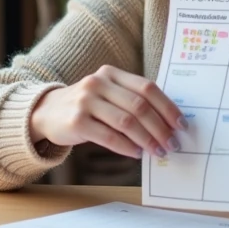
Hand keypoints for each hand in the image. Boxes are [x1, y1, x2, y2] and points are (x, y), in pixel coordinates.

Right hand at [29, 65, 185, 159]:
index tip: (181, 125)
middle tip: (172, 144)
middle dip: (160, 127)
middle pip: (139, 106)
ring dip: (147, 139)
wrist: (46, 112)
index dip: (167, 107)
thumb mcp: (107, 94)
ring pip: (126, 122)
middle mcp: (98, 83)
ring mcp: (86, 101)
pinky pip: (109, 136)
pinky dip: (127, 147)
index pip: (147, 88)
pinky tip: (137, 153)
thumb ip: (131, 100)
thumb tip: (167, 123)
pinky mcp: (77, 121)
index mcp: (111, 73)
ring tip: (157, 151)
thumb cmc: (87, 106)